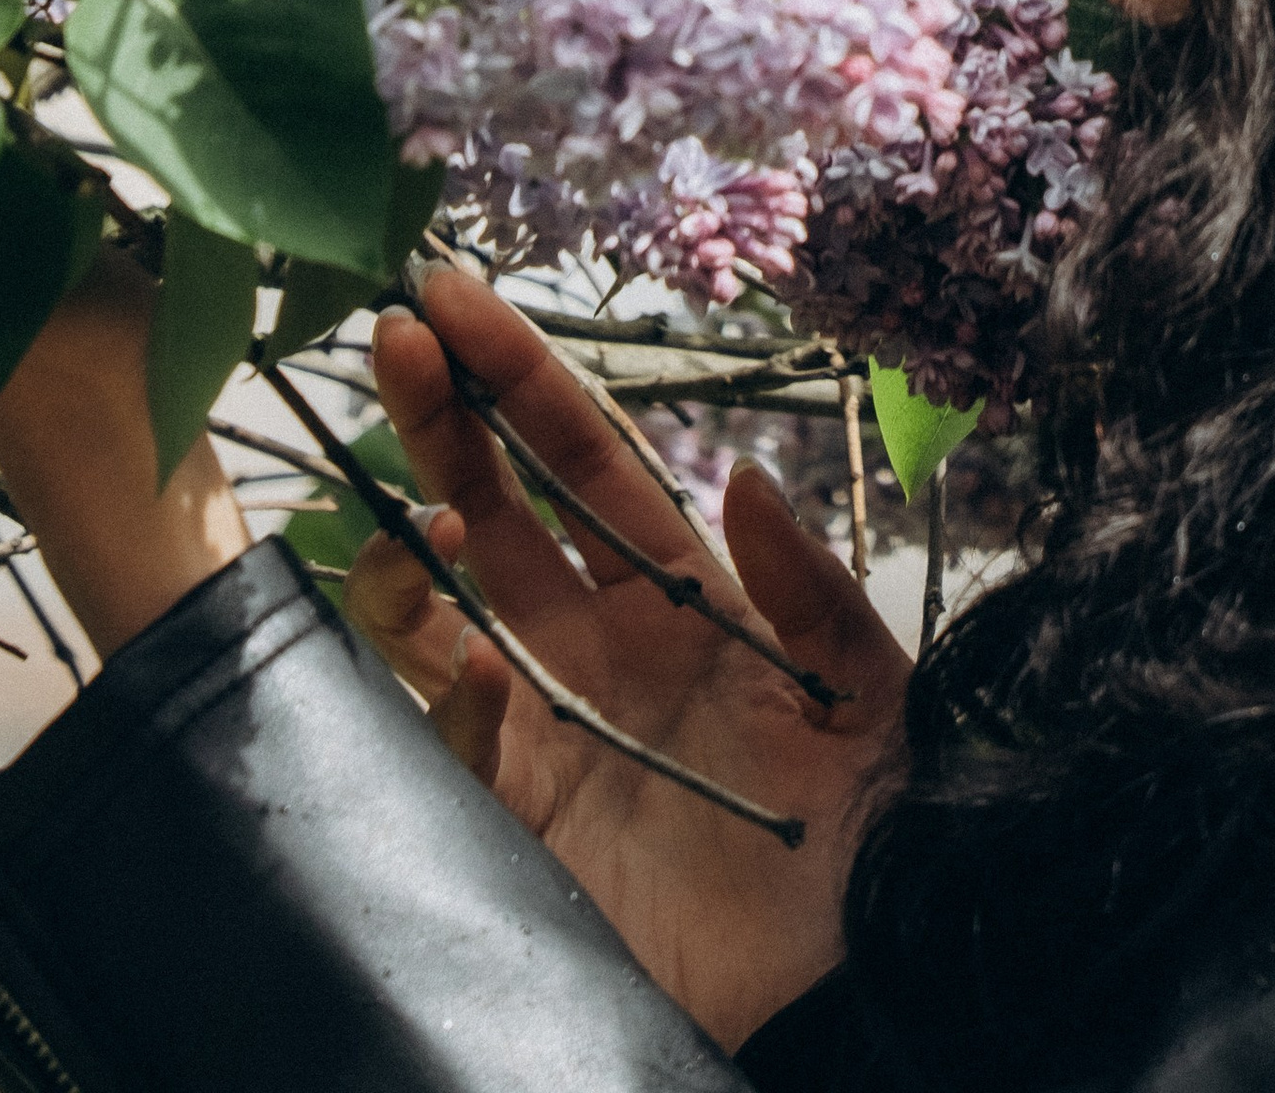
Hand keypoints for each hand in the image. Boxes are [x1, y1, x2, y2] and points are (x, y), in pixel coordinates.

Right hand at [347, 270, 907, 1049]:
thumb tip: (739, 477)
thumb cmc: (881, 830)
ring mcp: (551, 726)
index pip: (580, 456)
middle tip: (393, 332)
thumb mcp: (873, 690)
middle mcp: (596, 641)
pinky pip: (464, 744)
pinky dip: (457, 700)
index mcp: (676, 589)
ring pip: (440, 614)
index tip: (453, 293)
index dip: (518, 374)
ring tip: (434, 521)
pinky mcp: (527, 821)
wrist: (865, 981)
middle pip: (494, 502)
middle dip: (440, 417)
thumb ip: (812, 586)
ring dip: (414, 556)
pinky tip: (479, 665)